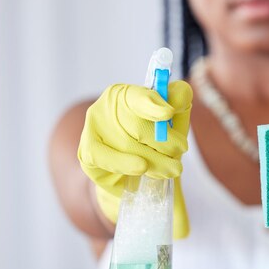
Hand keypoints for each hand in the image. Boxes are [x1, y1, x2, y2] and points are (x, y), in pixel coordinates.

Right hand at [77, 82, 191, 238]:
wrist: (132, 176)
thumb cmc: (155, 144)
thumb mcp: (173, 122)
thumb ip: (179, 103)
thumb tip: (181, 92)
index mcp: (127, 94)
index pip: (138, 96)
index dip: (153, 104)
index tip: (169, 113)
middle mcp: (107, 107)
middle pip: (137, 125)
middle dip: (164, 141)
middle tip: (181, 151)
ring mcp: (95, 130)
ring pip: (127, 144)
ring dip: (154, 159)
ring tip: (173, 169)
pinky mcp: (87, 152)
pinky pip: (105, 158)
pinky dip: (125, 164)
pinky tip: (141, 168)